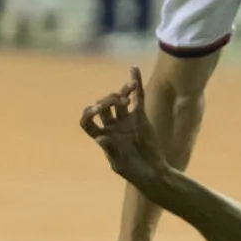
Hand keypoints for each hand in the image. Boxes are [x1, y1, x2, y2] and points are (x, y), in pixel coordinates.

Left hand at [81, 67, 168, 188]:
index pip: (87, 122)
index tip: (94, 110)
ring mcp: (126, 119)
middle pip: (104, 106)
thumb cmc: (133, 171)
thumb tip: (101, 139)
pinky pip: (138, 97)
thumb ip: (111, 151)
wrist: (153, 172)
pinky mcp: (141, 116)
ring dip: (121, 93)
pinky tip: (133, 69)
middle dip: (107, 101)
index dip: (88, 114)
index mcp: (102, 136)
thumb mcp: (119, 164)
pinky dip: (136, 83)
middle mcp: (112, 125)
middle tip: (116, 102)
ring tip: (126, 93)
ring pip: (120, 100)